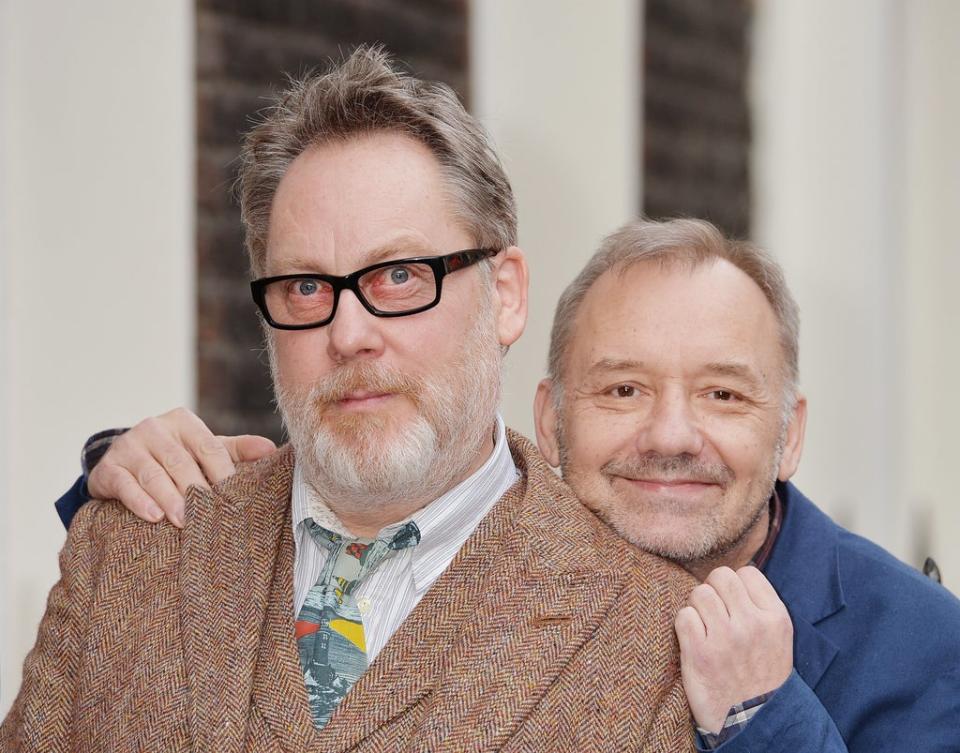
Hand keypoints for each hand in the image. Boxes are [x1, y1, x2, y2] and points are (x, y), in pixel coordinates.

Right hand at [87, 407, 275, 527]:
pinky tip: (154, 517)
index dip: (222, 472)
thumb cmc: (174, 458)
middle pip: (180, 462)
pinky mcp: (108, 468)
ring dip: (170, 499)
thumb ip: (235, 450)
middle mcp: (154, 428)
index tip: (234, 497)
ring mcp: (128, 446)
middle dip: (196, 490)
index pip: (208, 446)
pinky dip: (140, 501)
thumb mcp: (203, 451)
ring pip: (153, 474)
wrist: (122, 462)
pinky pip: (125, 484)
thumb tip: (271, 449)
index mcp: (183, 421)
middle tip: (210, 516)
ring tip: (184, 521)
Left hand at [675, 565, 792, 733]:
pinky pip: (683, 616)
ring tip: (705, 627)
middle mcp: (752, 624)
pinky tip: (694, 640)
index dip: (735, 584)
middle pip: (720, 576)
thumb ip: (759, 604)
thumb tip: (733, 573)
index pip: (746, 572)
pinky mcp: (699, 653)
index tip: (733, 603)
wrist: (755, 721)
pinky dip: (685, 625)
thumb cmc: (761, 674)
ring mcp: (725, 638)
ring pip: (699, 593)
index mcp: (775, 617)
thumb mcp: (777, 637)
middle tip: (714, 612)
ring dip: (697, 607)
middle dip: (713, 589)